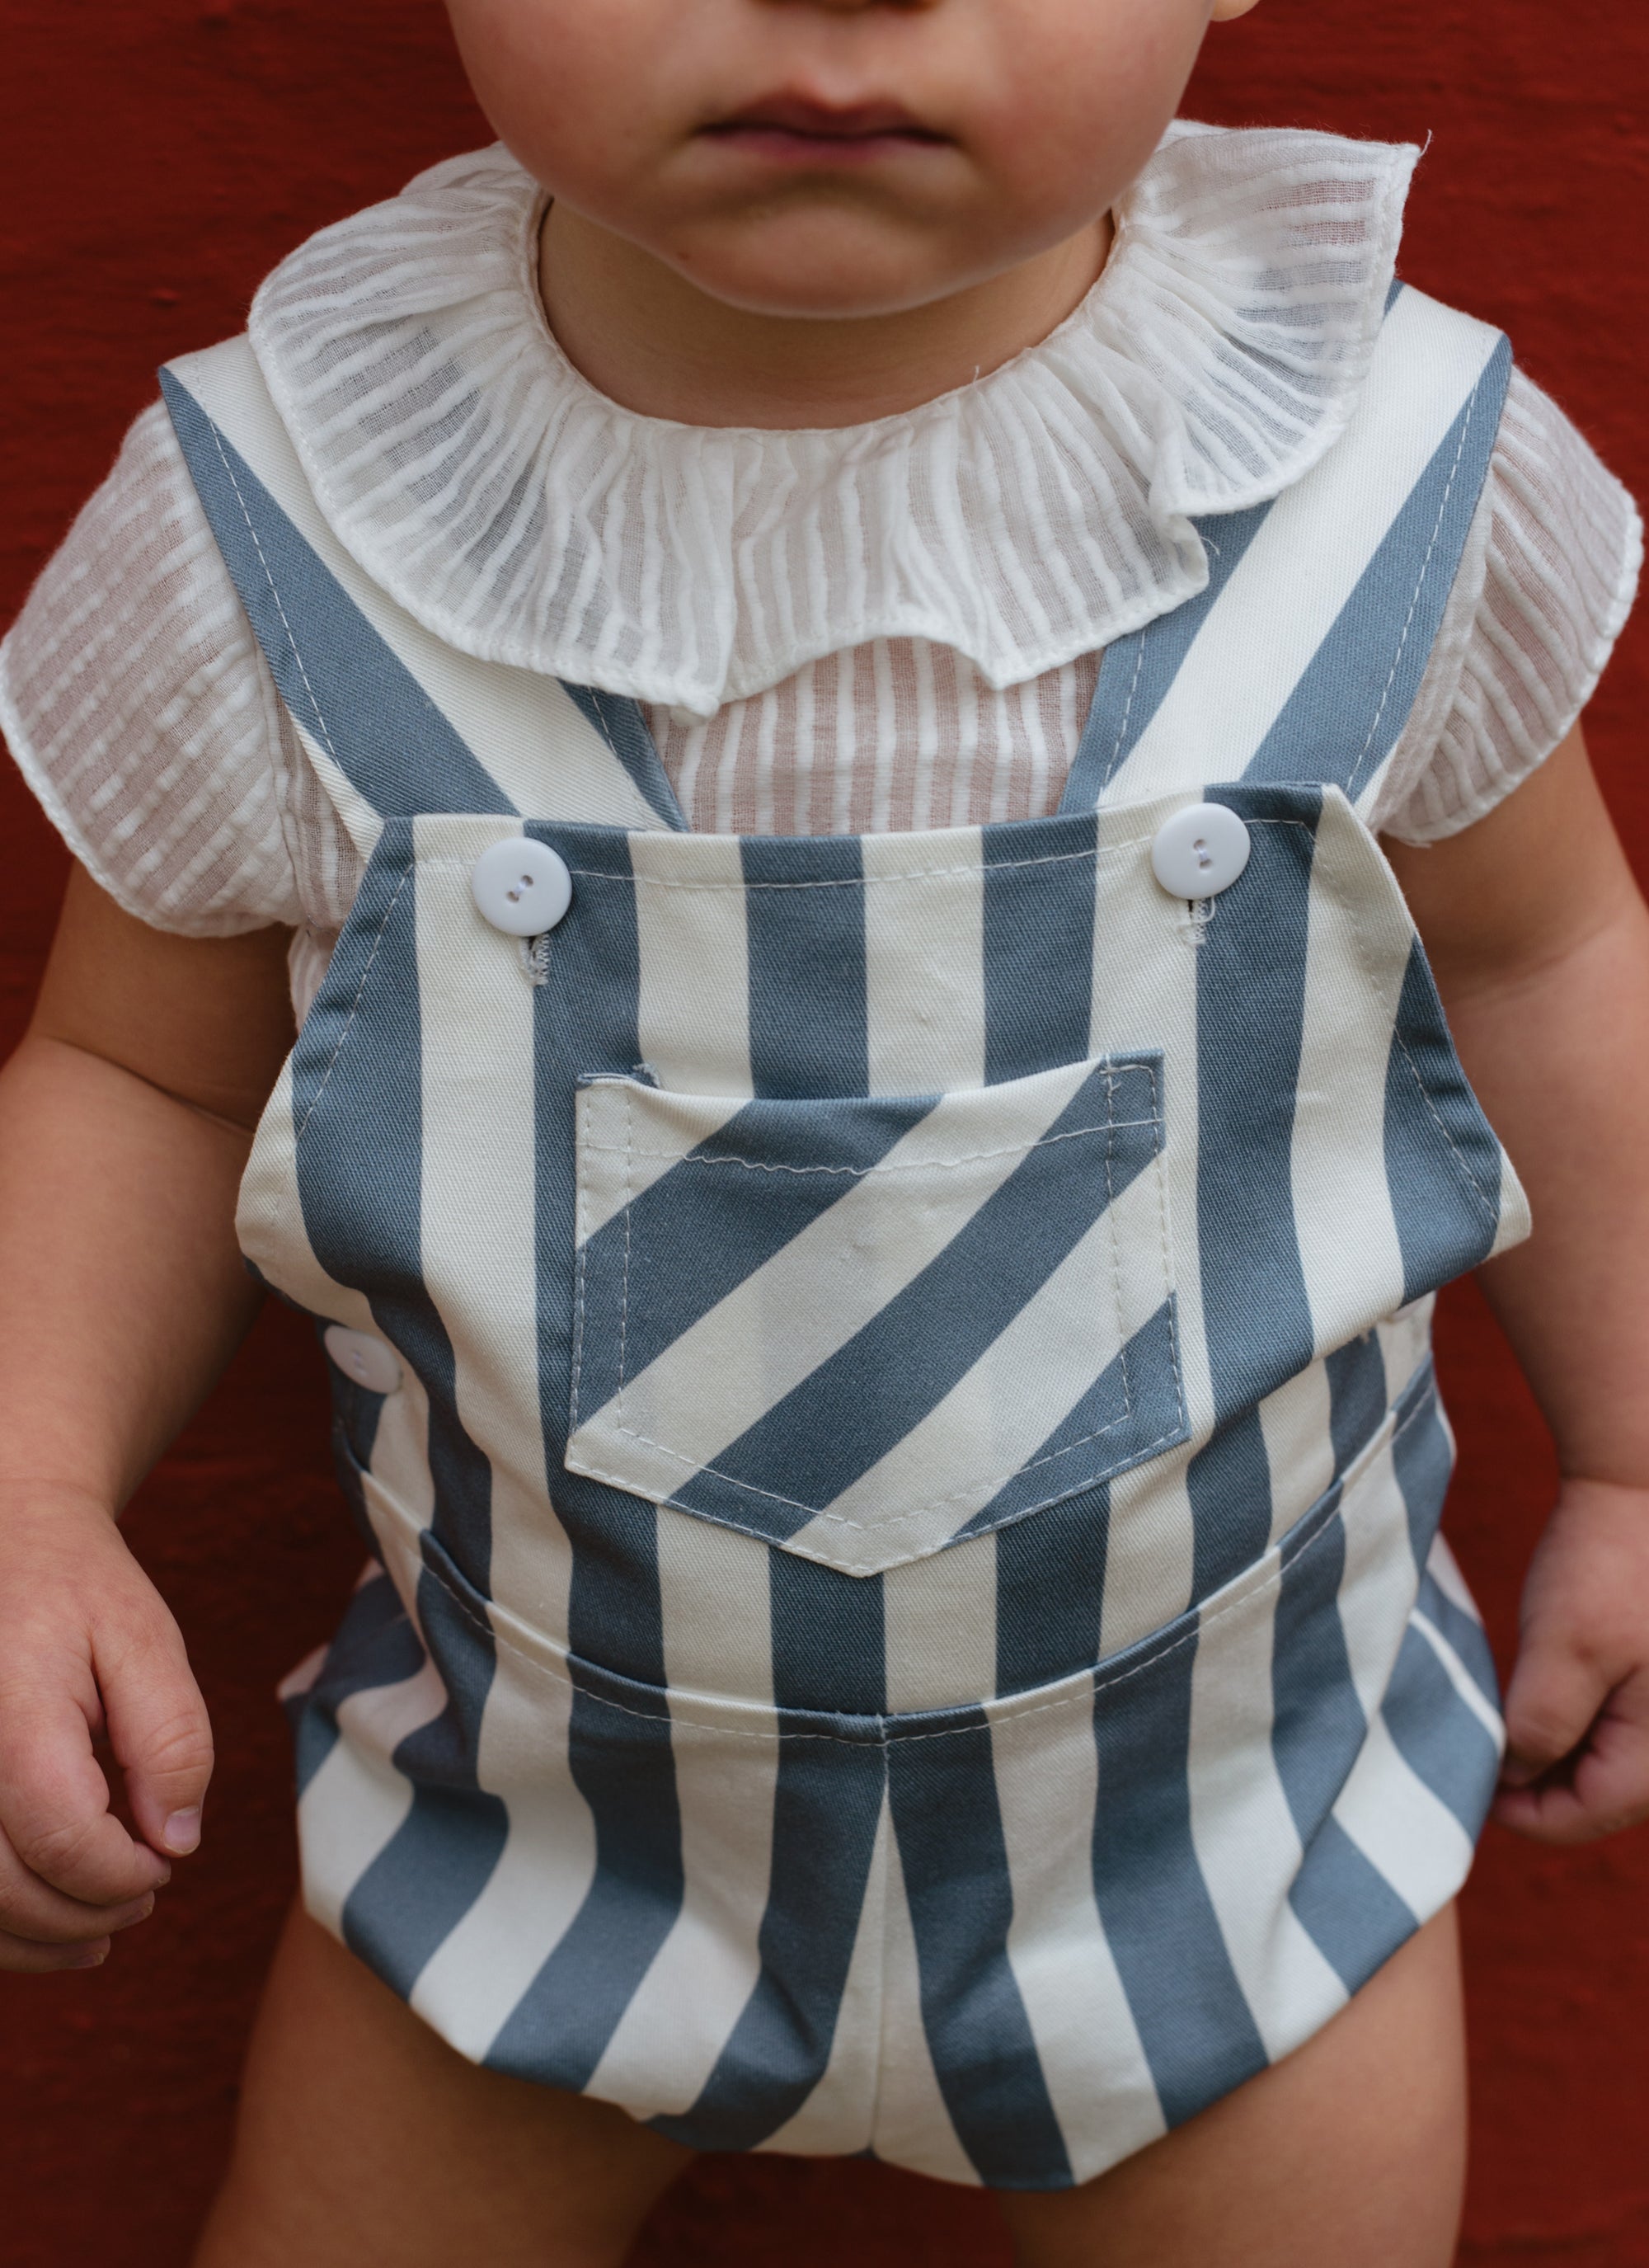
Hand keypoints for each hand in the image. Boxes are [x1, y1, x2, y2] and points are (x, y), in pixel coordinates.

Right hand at [0, 1485, 212, 1970]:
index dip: (119, 1874)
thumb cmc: (77, 1591)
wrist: (2, 1540)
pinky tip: (40, 1921)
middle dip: (81, 1915)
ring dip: (29, 1938)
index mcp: (12, 1710)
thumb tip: (176, 1842)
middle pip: (1, 1887)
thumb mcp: (146, 1639)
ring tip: (96, 1934)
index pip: (58, 1836)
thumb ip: (169, 1738)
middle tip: (141, 1903)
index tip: (163, 1866)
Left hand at [1493, 1476, 1648, 1843]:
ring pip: (1605, 1766)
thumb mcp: (1562, 1652)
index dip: (1521, 1814)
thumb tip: (1514, 1780)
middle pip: (1600, 1797)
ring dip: (1551, 1757)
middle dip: (1536, 1787)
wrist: (1639, 1492)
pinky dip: (1571, 1726)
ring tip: (1499, 1728)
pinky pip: (1614, 1730)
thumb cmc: (1607, 1567)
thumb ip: (1539, 1728)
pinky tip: (1534, 1701)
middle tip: (1477, 1758)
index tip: (1468, 1787)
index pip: (1588, 1815)